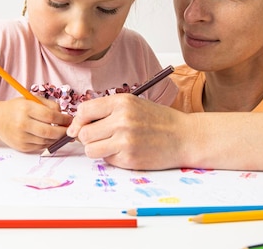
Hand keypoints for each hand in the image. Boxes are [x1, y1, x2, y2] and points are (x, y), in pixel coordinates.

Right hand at [0, 97, 73, 152]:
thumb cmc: (17, 108)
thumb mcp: (31, 100)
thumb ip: (49, 105)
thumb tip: (64, 115)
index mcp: (26, 109)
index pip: (50, 115)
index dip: (63, 119)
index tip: (70, 119)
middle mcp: (22, 123)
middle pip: (49, 131)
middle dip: (63, 131)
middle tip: (69, 129)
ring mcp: (21, 137)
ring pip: (46, 141)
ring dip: (57, 138)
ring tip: (62, 133)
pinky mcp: (21, 147)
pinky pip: (40, 146)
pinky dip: (49, 143)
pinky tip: (51, 137)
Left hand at [67, 94, 185, 168]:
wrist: (184, 137)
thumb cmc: (159, 120)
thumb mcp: (134, 104)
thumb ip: (108, 111)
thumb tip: (78, 126)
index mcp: (121, 102)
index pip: (84, 110)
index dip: (79, 121)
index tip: (80, 127)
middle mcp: (121, 119)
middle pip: (84, 133)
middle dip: (87, 137)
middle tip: (100, 137)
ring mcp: (125, 140)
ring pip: (90, 149)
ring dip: (97, 149)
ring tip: (111, 145)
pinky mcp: (129, 158)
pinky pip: (106, 160)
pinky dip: (111, 157)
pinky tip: (126, 151)